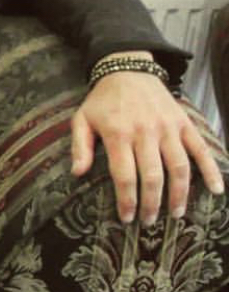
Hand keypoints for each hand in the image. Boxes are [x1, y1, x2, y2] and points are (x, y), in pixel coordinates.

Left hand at [71, 56, 223, 224]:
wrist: (128, 70)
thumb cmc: (102, 101)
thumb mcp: (82, 119)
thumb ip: (79, 146)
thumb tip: (77, 174)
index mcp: (118, 133)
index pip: (124, 175)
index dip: (127, 200)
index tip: (127, 218)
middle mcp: (145, 132)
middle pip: (152, 176)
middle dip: (152, 203)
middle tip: (149, 221)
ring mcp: (168, 128)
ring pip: (179, 167)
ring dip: (179, 194)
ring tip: (176, 214)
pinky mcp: (184, 123)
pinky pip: (201, 149)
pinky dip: (211, 170)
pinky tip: (215, 190)